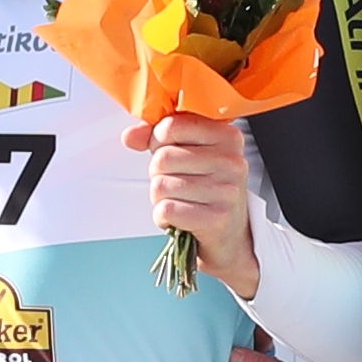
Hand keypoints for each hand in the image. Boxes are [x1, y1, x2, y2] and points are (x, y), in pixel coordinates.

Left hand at [131, 109, 260, 302]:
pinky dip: (162, 217)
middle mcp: (231, 161)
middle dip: (158, 174)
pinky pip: (166, 210)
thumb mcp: (188, 155)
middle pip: (162, 158)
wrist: (229, 235)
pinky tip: (179, 217)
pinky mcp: (217, 219)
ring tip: (179, 201)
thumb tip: (130, 136)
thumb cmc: (206, 190)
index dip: (158, 140)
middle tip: (176, 183)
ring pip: (160, 185)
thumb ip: (157, 138)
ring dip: (159, 198)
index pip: (172, 126)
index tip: (168, 151)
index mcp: (227, 136)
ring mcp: (227, 191)